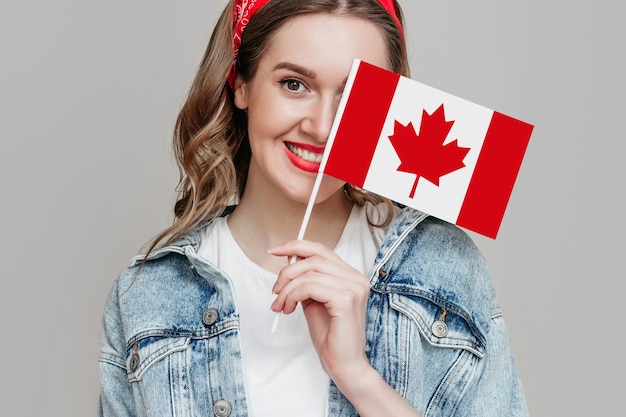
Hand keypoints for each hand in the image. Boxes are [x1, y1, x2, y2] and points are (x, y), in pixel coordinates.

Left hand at [269, 239, 370, 379]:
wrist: (343, 363)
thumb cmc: (330, 335)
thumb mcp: (313, 300)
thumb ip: (305, 280)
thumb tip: (289, 262)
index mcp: (350, 275)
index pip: (321, 250)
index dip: (296, 246)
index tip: (275, 250)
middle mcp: (355, 278)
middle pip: (313, 258)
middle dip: (287, 273)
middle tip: (275, 292)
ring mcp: (354, 287)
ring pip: (308, 273)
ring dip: (287, 289)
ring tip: (281, 306)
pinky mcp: (346, 299)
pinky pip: (309, 286)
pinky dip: (293, 296)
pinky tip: (289, 309)